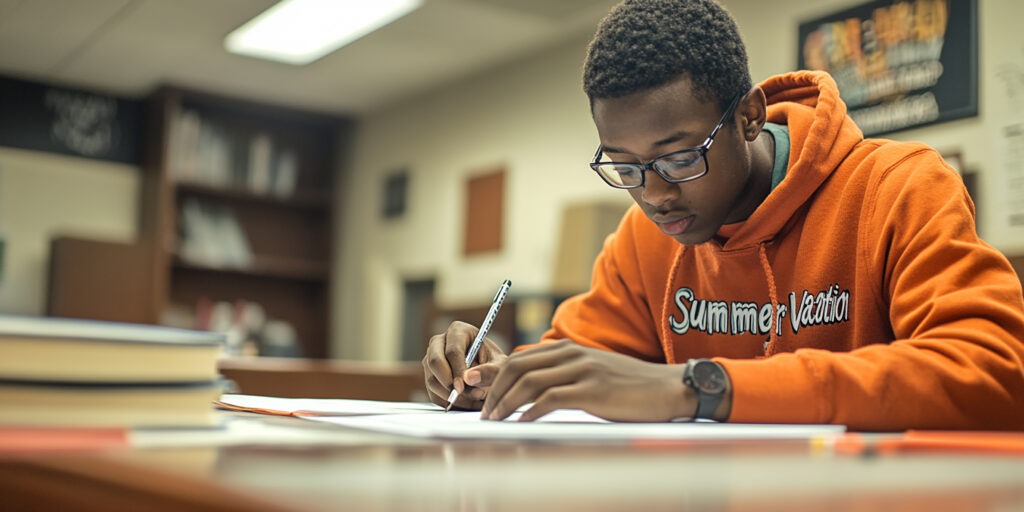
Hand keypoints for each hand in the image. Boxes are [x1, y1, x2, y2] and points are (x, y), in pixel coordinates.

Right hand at [422, 321, 507, 409]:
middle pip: (434, 362)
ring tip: (473, 399)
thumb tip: (469, 378)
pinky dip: (448, 403)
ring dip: (450, 396)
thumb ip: (489, 371)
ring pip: (432, 380)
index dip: (457, 370)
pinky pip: (433, 393)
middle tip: (463, 394)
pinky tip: (466, 403)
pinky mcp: (430, 376)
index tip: (464, 386)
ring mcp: (431, 359)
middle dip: (448, 383)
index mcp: (458, 331)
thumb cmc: (494, 364)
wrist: (489, 373)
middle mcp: (440, 342)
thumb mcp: (499, 365)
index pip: (453, 351)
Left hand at [482, 339, 694, 421]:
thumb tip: (532, 389)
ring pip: (529, 382)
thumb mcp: (593, 373)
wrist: (668, 389)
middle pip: (518, 367)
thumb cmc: (630, 387)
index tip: (474, 386)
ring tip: (494, 419)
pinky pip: (551, 399)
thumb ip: (565, 375)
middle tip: (481, 409)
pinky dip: (530, 411)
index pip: (521, 357)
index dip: (494, 372)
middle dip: (493, 388)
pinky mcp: (593, 390)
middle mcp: (572, 354)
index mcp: (569, 349)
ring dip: (506, 402)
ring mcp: (582, 371)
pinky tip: (521, 423)